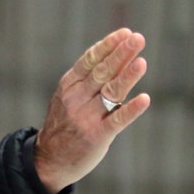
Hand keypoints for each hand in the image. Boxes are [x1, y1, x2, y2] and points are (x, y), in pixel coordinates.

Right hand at [34, 28, 150, 193]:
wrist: (48, 160)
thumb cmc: (64, 125)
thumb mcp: (67, 98)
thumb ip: (87, 81)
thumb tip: (115, 56)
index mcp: (68, 85)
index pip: (90, 60)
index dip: (108, 46)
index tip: (125, 33)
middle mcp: (76, 98)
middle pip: (102, 72)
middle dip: (120, 54)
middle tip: (137, 39)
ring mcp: (86, 117)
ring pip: (111, 92)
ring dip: (127, 75)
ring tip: (141, 61)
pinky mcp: (97, 136)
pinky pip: (117, 120)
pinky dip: (131, 109)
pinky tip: (145, 99)